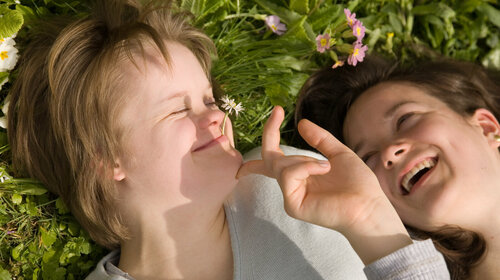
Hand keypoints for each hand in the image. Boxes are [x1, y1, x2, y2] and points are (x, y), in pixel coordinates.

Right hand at [237, 106, 411, 263]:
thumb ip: (320, 139)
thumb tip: (301, 122)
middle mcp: (292, 184)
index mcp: (301, 173)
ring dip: (303, 159)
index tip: (277, 111)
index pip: (276, 154)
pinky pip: (288, 176)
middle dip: (270, 134)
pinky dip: (305, 168)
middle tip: (278, 111)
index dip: (272, 134)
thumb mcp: (338, 154)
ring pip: (280, 165)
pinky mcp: (292, 205)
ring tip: (328, 166)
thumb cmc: (358, 184)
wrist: (369, 205)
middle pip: (269, 157)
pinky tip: (325, 169)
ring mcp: (291, 195)